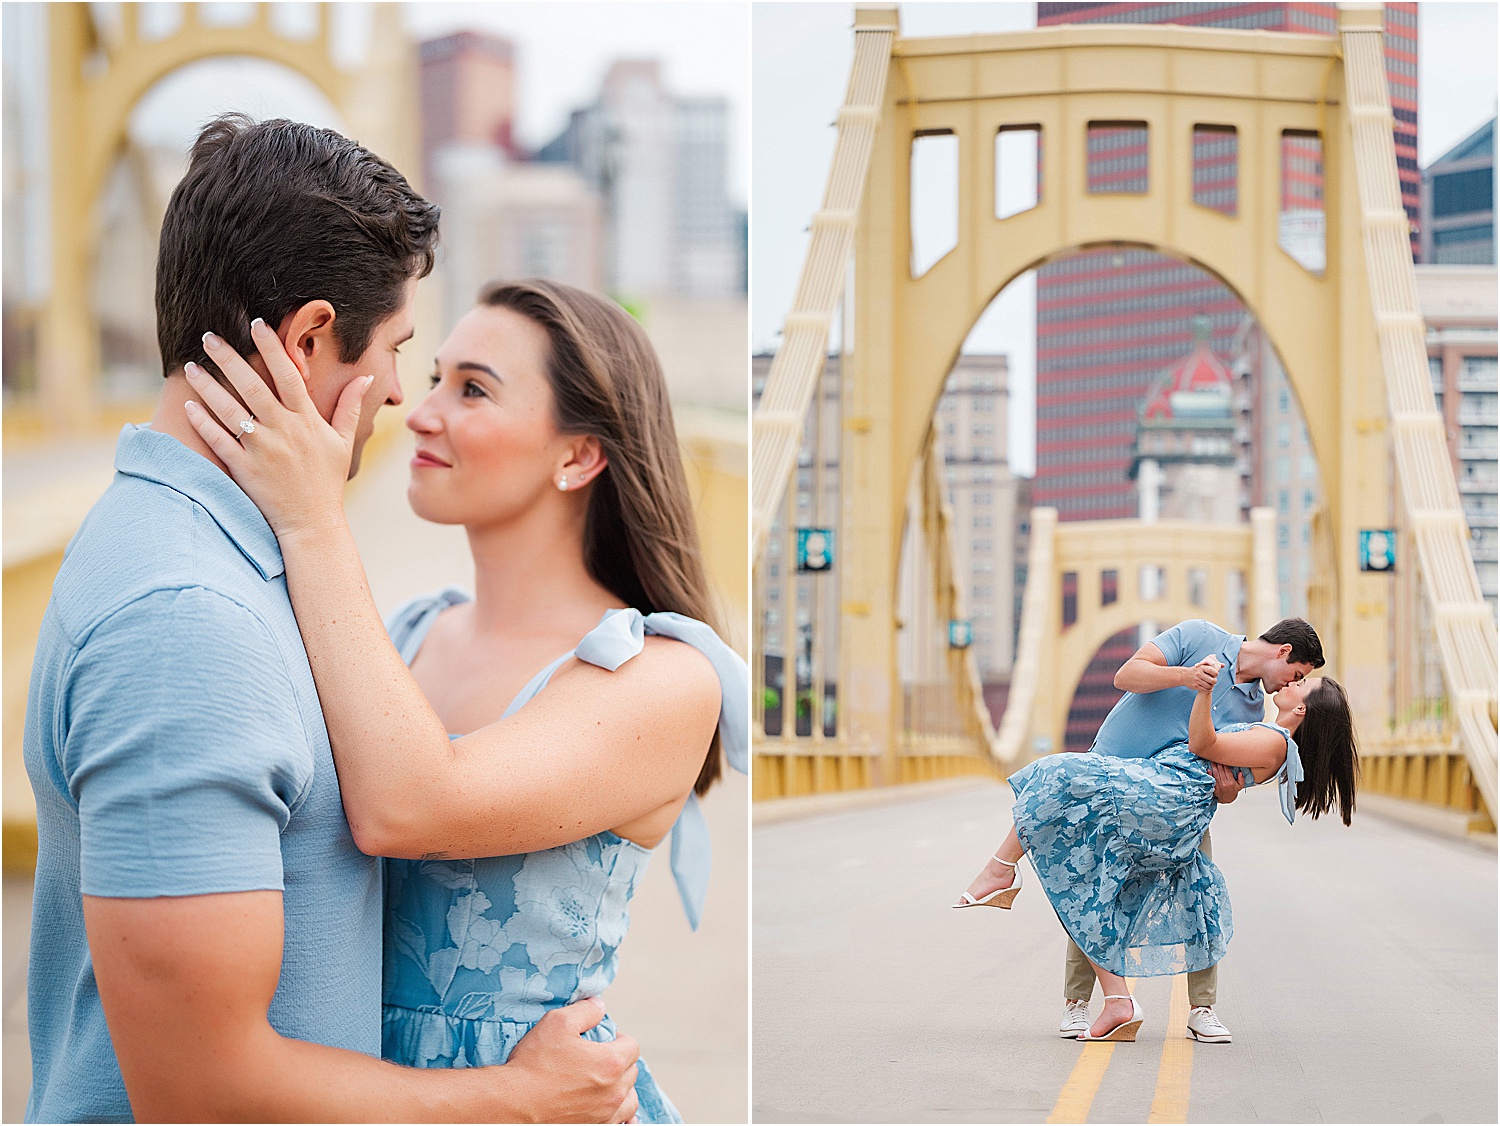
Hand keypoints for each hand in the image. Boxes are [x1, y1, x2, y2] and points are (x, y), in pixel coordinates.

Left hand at [183, 320, 369, 539]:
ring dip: (208, 386)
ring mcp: (262, 449)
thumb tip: (365, 378)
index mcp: (307, 421)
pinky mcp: (244, 468)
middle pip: (252, 385)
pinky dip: (203, 423)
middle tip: (209, 336)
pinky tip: (189, 406)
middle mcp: (283, 430)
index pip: (288, 374)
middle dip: (229, 358)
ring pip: (230, 409)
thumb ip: (350, 407)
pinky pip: (219, 440)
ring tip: (190, 366)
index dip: (272, 348)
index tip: (256, 325)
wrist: (312, 523)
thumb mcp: (343, 443)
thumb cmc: (327, 482)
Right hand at [503, 998, 639, 1123]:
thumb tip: (600, 1006)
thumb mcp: (557, 1022)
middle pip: (631, 1071)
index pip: (632, 1047)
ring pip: (629, 1099)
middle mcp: (614, 1092)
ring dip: (622, 1088)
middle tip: (598, 1058)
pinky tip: (609, 1108)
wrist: (513, 1104)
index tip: (604, 1040)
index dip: (619, 1039)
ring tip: (605, 1083)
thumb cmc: (534, 1065)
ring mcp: (605, 1115)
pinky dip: (619, 1114)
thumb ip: (585, 1011)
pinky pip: (621, 1122)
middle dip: (619, 1061)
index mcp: (610, 1063)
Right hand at [1184, 656, 1220, 692]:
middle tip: (1214, 681)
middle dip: (1215, 681)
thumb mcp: (1201, 665)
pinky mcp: (1196, 686)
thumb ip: (1211, 664)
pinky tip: (1209, 688)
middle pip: (1212, 680)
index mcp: (1201, 668)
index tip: (1216, 674)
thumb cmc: (1195, 670)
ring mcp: (1197, 680)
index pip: (1212, 671)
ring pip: (1209, 686)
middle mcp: (1199, 674)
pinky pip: (1205, 690)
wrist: (1183, 676)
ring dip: (1212, 686)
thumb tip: (1223, 665)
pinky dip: (1208, 690)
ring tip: (1212, 685)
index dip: (1216, 673)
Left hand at [1209, 762, 1243, 803]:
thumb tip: (1240, 772)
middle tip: (1217, 757)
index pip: (1227, 771)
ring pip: (1216, 773)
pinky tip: (1209, 769)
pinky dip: (1210, 774)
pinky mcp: (1214, 786)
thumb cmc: (1233, 792)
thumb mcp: (1240, 786)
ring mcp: (1218, 785)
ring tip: (1212, 760)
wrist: (1227, 799)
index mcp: (1231, 782)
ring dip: (1214, 766)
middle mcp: (1224, 783)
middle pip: (1221, 771)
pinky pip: (1212, 779)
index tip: (1223, 759)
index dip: (1225, 764)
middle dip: (1219, 763)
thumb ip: (1241, 779)